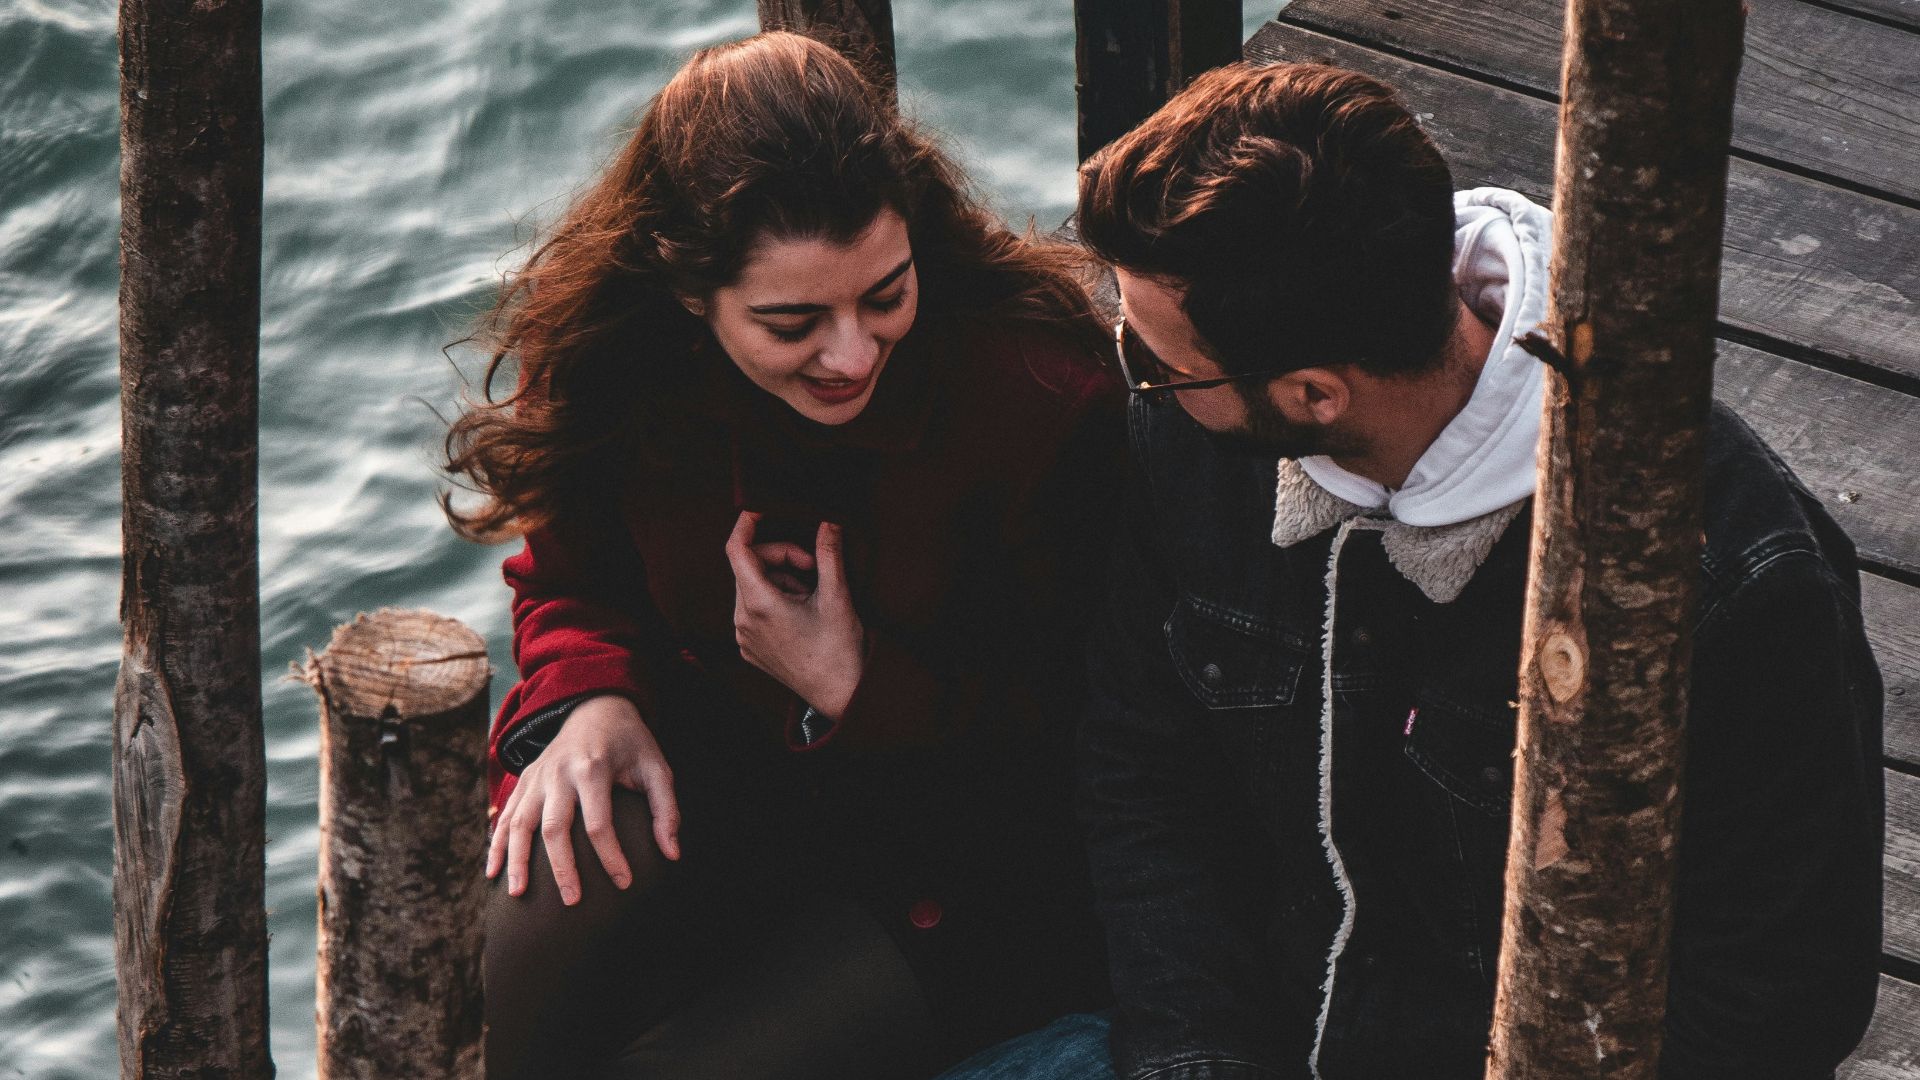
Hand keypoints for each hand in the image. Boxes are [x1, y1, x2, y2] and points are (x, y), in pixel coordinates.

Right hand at [486, 694, 680, 904]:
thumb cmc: (631, 744)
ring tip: (518, 894)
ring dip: (517, 860)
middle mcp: (559, 772)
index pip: (599, 824)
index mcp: (593, 769)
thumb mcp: (657, 768)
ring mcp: (537, 776)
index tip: (624, 884)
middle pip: (554, 827)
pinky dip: (496, 844)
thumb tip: (672, 855)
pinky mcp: (525, 779)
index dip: (612, 857)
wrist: (596, 706)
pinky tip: (493, 873)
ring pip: (520, 822)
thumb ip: (666, 810)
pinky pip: (506, 814)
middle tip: (572, 902)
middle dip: (562, 867)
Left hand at [726, 511, 865, 718]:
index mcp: (760, 604)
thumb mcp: (837, 595)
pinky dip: (773, 600)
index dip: (746, 524)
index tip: (762, 510)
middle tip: (813, 566)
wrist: (840, 695)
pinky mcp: (748, 649)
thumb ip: (829, 553)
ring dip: (779, 580)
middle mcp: (742, 621)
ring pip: (751, 587)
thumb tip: (829, 520)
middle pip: (748, 566)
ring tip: (810, 596)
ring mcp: (743, 637)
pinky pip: (752, 610)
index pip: (737, 549)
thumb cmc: (840, 648)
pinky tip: (800, 613)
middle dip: (780, 557)